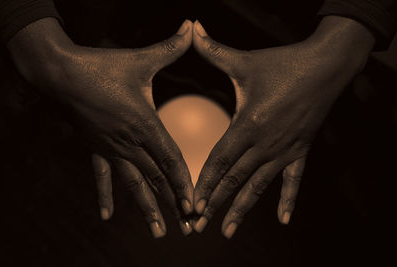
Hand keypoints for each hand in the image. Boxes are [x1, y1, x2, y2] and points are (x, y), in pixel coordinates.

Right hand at [7, 18, 194, 237]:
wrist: (60, 72)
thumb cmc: (102, 66)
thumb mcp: (140, 59)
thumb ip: (170, 47)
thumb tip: (190, 25)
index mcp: (144, 124)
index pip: (170, 160)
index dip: (184, 184)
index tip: (194, 206)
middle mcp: (129, 142)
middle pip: (156, 179)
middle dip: (173, 204)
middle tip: (187, 228)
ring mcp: (111, 149)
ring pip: (133, 185)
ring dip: (147, 209)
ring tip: (158, 232)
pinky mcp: (96, 148)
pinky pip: (102, 177)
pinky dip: (105, 197)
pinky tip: (107, 218)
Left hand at [191, 17, 374, 237]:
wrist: (326, 66)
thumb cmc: (283, 64)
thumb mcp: (245, 61)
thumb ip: (214, 50)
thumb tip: (191, 28)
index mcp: (248, 125)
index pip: (220, 161)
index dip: (204, 183)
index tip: (192, 204)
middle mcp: (265, 144)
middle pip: (235, 180)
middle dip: (214, 205)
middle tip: (197, 227)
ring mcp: (284, 150)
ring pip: (259, 187)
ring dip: (242, 210)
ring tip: (228, 231)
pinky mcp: (300, 150)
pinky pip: (293, 181)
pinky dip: (288, 200)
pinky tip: (283, 220)